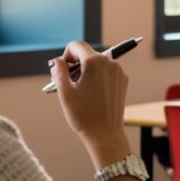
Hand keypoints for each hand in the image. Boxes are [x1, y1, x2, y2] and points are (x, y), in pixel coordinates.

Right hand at [50, 41, 129, 166]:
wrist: (105, 135)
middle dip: (74, 65)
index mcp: (95, 62)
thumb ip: (59, 71)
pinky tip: (90, 94)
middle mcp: (110, 63)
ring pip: (97, 63)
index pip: (76, 46)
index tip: (61, 70)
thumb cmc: (84, 115)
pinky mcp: (122, 81)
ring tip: (78, 91)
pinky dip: (96, 78)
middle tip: (67, 83)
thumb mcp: (65, 92)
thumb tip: (57, 60)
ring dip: (85, 72)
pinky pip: (106, 72)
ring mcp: (118, 72)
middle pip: (87, 54)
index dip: (65, 56)